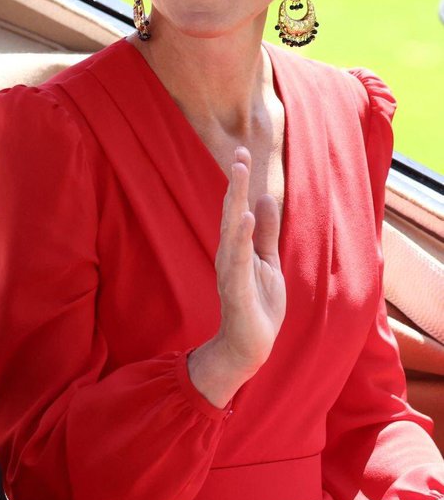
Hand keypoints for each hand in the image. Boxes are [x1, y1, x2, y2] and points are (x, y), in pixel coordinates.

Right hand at [189, 148, 285, 407]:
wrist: (250, 346)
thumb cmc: (258, 304)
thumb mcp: (268, 262)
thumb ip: (266, 232)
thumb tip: (265, 198)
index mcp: (238, 247)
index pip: (238, 208)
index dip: (241, 182)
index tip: (244, 153)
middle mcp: (230, 254)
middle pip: (232, 212)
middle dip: (237, 184)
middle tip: (240, 154)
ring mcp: (231, 270)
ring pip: (232, 229)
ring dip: (235, 201)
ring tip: (240, 174)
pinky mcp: (237, 289)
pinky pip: (238, 259)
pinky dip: (241, 238)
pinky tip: (245, 218)